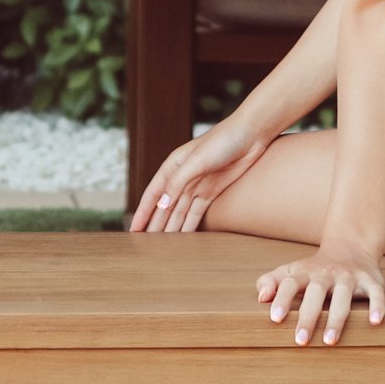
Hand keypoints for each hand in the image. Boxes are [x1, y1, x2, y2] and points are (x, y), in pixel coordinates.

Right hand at [130, 112, 272, 232]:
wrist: (251, 135)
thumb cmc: (222, 141)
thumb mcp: (196, 161)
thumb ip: (177, 182)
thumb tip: (161, 204)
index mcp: (173, 166)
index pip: (153, 193)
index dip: (143, 212)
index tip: (133, 230)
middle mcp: (182, 177)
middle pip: (165, 206)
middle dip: (155, 224)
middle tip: (146, 246)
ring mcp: (197, 186)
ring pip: (180, 212)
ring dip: (171, 228)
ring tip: (163, 247)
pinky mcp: (212, 191)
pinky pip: (197, 212)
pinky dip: (190, 225)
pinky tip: (184, 238)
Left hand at [258, 246, 384, 346]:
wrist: (350, 247)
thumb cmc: (314, 270)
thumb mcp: (291, 271)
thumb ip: (271, 282)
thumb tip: (260, 298)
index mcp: (305, 273)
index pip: (290, 283)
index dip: (282, 299)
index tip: (275, 319)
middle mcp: (327, 274)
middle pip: (316, 293)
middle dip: (308, 316)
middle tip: (300, 341)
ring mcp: (349, 277)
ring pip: (344, 296)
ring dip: (336, 318)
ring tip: (329, 341)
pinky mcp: (371, 280)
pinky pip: (376, 293)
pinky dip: (377, 306)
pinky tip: (375, 322)